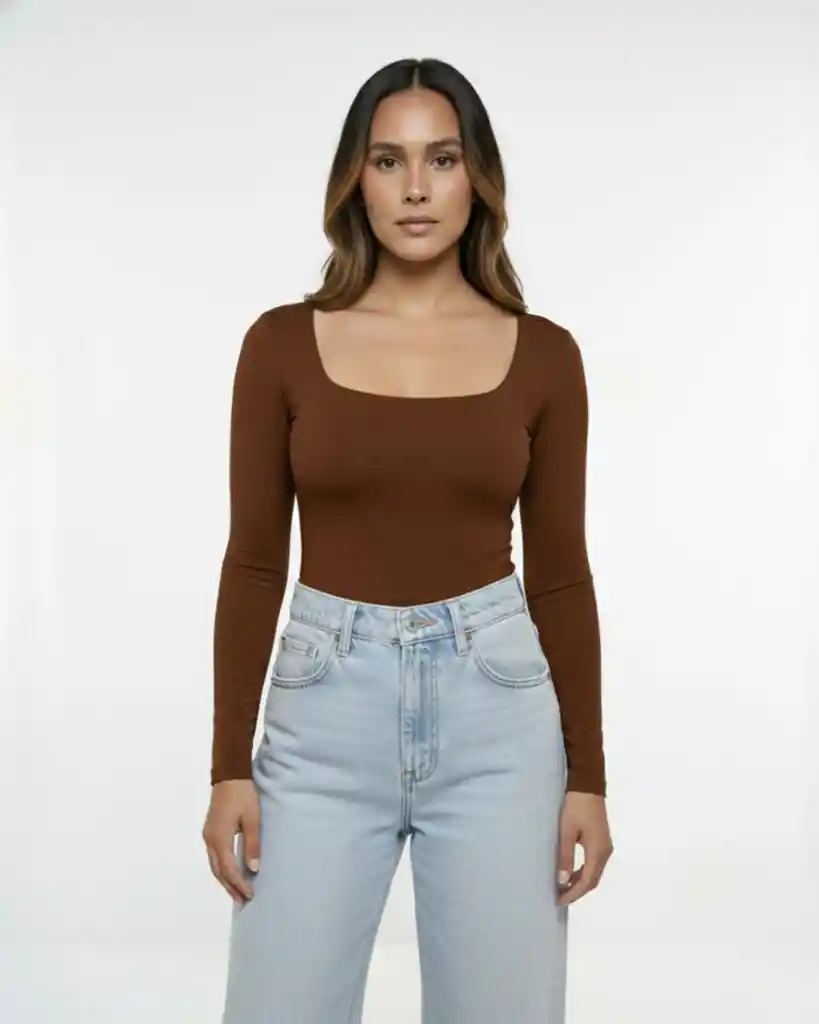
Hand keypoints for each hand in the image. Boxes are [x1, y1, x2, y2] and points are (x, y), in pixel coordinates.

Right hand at [202, 778, 260, 906]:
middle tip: (242, 901)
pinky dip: (222, 868)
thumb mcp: (252, 819)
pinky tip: (230, 872)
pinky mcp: (210, 831)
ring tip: (237, 892)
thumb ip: (252, 844)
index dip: (239, 883)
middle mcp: (210, 840)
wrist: (230, 776)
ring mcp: (208, 835)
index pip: (229, 869)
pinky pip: (215, 856)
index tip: (250, 895)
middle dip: (230, 887)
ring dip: (225, 879)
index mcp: (219, 838)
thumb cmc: (243, 795)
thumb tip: (253, 869)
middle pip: (218, 871)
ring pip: (215, 865)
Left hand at [555, 791, 612, 905]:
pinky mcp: (601, 840)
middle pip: (593, 879)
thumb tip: (562, 881)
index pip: (587, 881)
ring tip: (563, 888)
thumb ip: (565, 856)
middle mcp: (605, 852)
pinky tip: (572, 873)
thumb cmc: (576, 806)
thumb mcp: (566, 831)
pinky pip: (594, 863)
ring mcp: (605, 846)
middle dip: (577, 891)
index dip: (574, 893)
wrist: (588, 786)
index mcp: (598, 851)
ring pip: (594, 872)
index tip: (559, 900)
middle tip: (560, 897)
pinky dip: (583, 872)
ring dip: (580, 882)